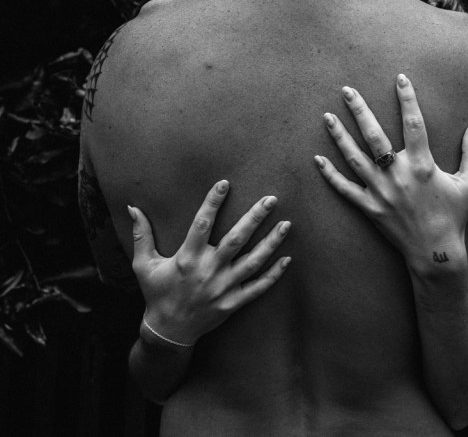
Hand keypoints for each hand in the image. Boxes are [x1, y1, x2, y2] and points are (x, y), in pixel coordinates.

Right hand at [129, 180, 290, 345]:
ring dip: (271, 243)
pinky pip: (258, 288)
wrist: (168, 331)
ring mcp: (223, 288)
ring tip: (287, 224)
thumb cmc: (156, 293)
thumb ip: (141, 235)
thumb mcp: (143, 265)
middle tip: (271, 199)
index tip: (225, 183)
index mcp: (187, 258)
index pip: (202, 223)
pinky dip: (274, 275)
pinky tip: (288, 259)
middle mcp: (208, 271)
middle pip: (236, 240)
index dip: (213, 202)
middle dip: (255, 218)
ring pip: (253, 262)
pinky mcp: (233, 303)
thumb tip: (132, 207)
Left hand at [314, 74, 467, 275]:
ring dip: (339, 136)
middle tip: (347, 90)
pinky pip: (345, 189)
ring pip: (354, 158)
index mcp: (423, 165)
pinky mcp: (369, 208)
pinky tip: (317, 159)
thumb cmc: (455, 216)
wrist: (436, 253)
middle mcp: (398, 175)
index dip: (407, 98)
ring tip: (327, 116)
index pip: (414, 123)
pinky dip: (330, 175)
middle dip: (360, 110)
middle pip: (374, 136)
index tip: (400, 78)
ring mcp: (381, 192)